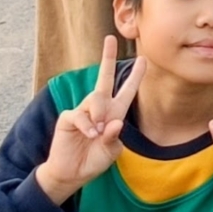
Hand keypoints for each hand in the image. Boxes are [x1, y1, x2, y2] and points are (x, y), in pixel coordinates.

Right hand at [36, 37, 144, 204]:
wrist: (72, 173)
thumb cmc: (94, 160)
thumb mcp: (111, 151)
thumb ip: (114, 138)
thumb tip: (114, 122)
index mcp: (115, 113)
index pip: (127, 90)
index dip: (135, 76)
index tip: (143, 59)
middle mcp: (100, 108)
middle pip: (104, 78)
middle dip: (107, 58)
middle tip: (110, 38)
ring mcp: (83, 111)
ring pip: (95, 98)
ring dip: (99, 114)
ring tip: (98, 132)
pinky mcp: (68, 118)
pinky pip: (80, 115)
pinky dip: (88, 125)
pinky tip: (90, 135)